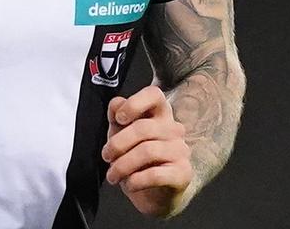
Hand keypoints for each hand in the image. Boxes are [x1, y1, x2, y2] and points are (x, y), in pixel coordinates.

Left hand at [101, 85, 194, 216]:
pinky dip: (136, 181)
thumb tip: (116, 104)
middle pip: (143, 127)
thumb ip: (118, 117)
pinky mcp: (183, 173)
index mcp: (160, 114)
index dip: (134, 103)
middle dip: (117, 143)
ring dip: (122, 166)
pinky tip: (130, 184)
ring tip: (113, 175)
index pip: (154, 94)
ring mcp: (181, 150)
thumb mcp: (121, 135)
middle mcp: (174, 129)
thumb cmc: (137, 161)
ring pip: (147, 151)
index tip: (118, 119)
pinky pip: (155, 174)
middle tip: (106, 156)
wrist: (153, 195)